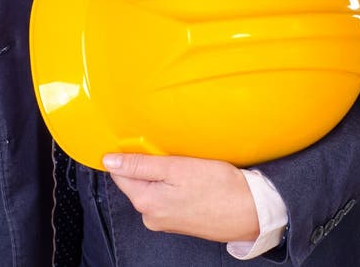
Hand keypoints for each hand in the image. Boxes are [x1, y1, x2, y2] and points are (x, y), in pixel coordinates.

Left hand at [102, 152, 259, 242]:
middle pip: (135, 181)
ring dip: (161, 173)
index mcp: (146, 202)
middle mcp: (151, 216)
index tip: (141, 141)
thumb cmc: (218, 188)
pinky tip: (189, 176)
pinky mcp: (179, 220)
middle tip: (169, 149)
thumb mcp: (177, 168)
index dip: (127, 153)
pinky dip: (172, 183)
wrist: (249, 211)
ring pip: (152, 187)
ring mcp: (165, 220)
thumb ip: (141, 165)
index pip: (120, 174)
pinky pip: (166, 196)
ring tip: (183, 161)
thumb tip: (110, 161)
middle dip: (147, 162)